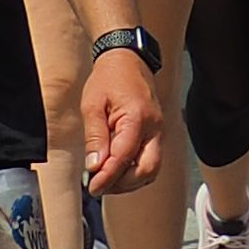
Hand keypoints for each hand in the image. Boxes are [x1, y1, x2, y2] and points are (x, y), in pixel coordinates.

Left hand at [79, 48, 165, 193]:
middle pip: (148, 169)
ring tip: (105, 179)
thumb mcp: (92, 105)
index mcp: (138, 118)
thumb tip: (94, 166)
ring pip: (152, 169)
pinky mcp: (155, 134)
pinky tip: (116, 170)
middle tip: (99, 186)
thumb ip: (95, 137)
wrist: (128, 60)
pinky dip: (134, 172)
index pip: (124, 157)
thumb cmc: (110, 78)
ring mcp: (157, 131)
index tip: (91, 188)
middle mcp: (154, 127)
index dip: (107, 177)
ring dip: (130, 181)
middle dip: (123, 184)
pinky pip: (149, 160)